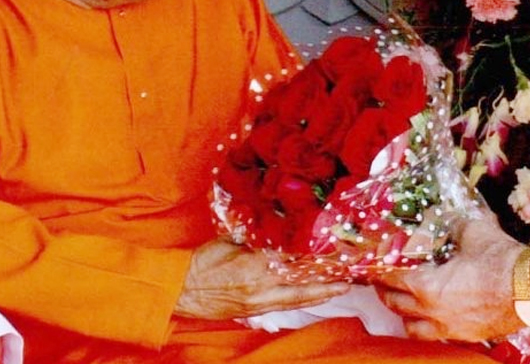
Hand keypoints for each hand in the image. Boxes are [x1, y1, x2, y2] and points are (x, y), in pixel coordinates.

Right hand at [174, 239, 350, 320]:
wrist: (179, 291)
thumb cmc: (200, 262)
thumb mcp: (227, 239)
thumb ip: (252, 232)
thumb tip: (274, 220)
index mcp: (254, 264)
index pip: (292, 256)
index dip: (314, 251)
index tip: (332, 243)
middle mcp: (261, 285)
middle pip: (303, 282)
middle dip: (327, 278)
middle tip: (350, 272)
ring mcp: (259, 301)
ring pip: (298, 298)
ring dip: (321, 293)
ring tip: (342, 287)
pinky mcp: (254, 310)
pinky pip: (285, 305)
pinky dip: (303, 300)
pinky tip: (317, 297)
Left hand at [373, 217, 524, 341]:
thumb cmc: (502, 262)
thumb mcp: (474, 232)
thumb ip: (454, 225)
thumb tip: (449, 219)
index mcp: (427, 286)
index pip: (391, 278)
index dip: (380, 267)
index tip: (377, 260)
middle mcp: (432, 312)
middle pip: (395, 304)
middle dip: (385, 290)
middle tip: (383, 279)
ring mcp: (449, 328)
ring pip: (412, 327)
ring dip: (404, 313)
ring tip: (405, 301)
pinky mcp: (467, 335)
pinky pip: (435, 335)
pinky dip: (428, 326)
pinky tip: (433, 315)